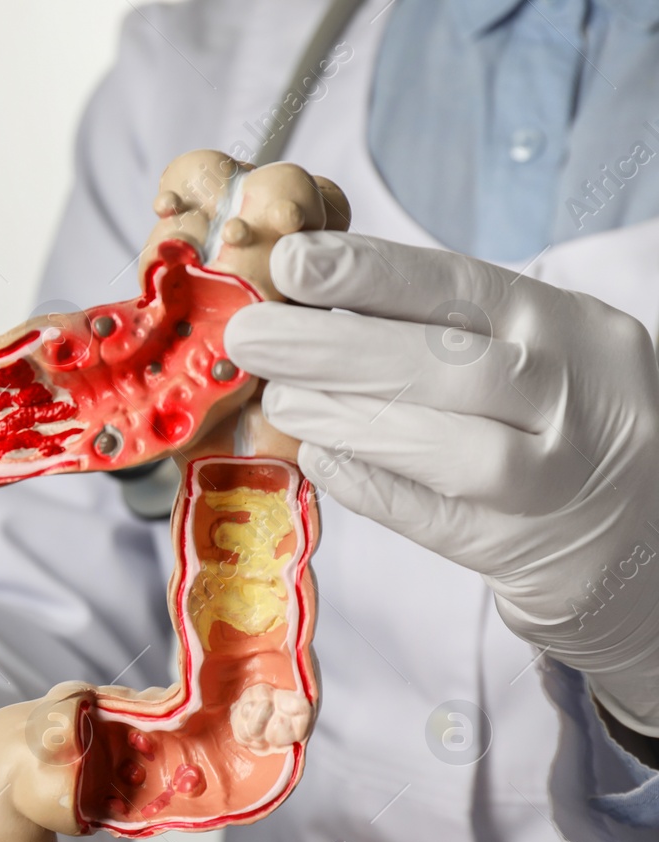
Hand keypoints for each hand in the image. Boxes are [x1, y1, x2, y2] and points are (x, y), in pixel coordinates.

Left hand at [225, 232, 658, 727]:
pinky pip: (430, 517)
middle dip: (332, 347)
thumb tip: (303, 294)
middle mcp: (575, 396)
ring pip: (444, 443)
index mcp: (568, 326)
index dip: (368, 273)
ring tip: (278, 398)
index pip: (462, 287)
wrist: (637, 532)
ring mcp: (555, 478)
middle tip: (251, 335)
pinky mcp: (523, 548)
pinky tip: (318, 457)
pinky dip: (367, 483)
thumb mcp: (526, 351)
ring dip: (344, 416)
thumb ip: (437, 327)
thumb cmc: (553, 422)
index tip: (290, 262)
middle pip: (446, 363)